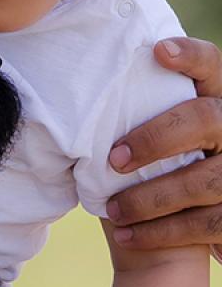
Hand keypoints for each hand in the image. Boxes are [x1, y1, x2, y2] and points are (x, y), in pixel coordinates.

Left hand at [106, 37, 221, 250]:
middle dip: (155, 138)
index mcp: (218, 100)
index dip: (192, 56)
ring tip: (113, 209)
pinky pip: (205, 224)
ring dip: (150, 198)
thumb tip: (79, 87)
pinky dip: (160, 232)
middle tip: (115, 158)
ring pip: (203, 182)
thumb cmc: (160, 160)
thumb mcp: (162, 126)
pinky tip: (126, 235)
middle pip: (205, 119)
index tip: (158, 51)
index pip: (213, 66)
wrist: (195, 218)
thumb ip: (142, 107)